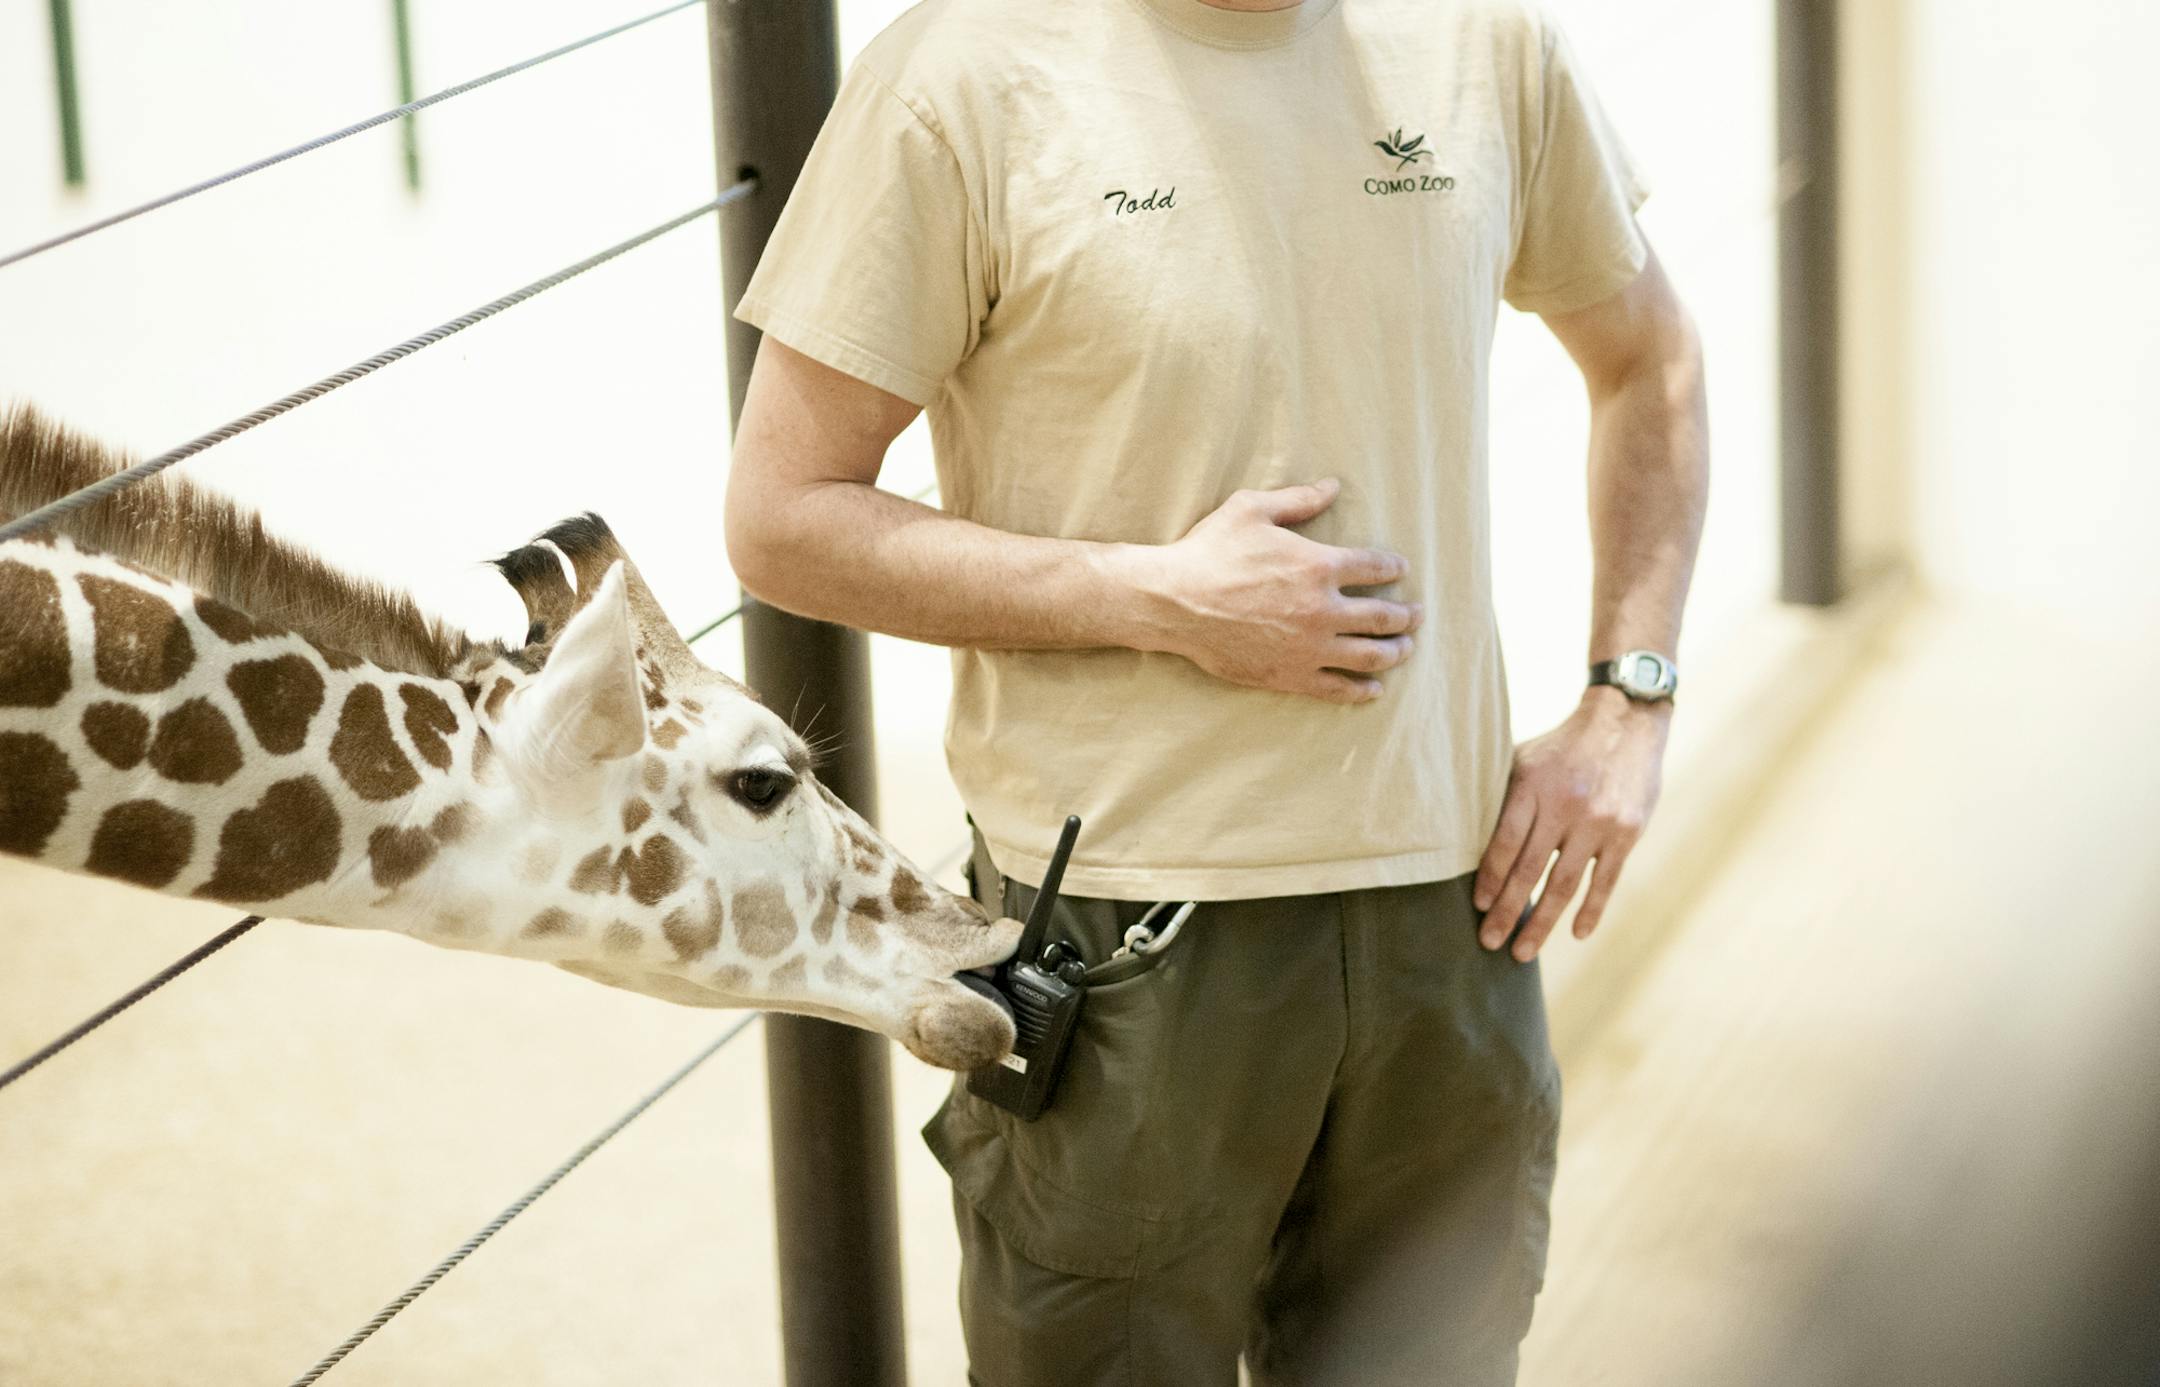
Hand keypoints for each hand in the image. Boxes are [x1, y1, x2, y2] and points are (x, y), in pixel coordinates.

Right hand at [1138, 480, 1421, 704]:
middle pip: (1384, 615)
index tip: (1401, 569)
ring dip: (1394, 652)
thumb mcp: (1251, 509)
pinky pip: (1338, 688)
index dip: (1394, 567)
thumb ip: (1298, 499)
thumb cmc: (1209, 551)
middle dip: (1407, 616)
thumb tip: (1332, 486)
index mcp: (1319, 565)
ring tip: (1404, 650)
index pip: (1375, 567)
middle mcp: (1323, 609)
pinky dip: (1362, 690)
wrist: (1174, 602)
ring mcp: (1310, 647)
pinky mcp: (1291, 675)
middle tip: (1417, 615)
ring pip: (1370, 655)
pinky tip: (1374, 688)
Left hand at [1472, 687, 1670, 960]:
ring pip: (1564, 884)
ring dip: (1542, 922)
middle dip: (1507, 912)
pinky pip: (1605, 881)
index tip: (1478, 907)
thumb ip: (1503, 799)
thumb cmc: (1563, 747)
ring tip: (1521, 952)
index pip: (1505, 842)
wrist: (1626, 722)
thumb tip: (1466, 841)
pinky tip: (1575, 933)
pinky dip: (1591, 910)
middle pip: (1529, 870)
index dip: (1489, 878)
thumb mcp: (1525, 760)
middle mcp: (1565, 805)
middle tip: (1489, 943)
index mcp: (1533, 785)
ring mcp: (1598, 822)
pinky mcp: (1626, 833)